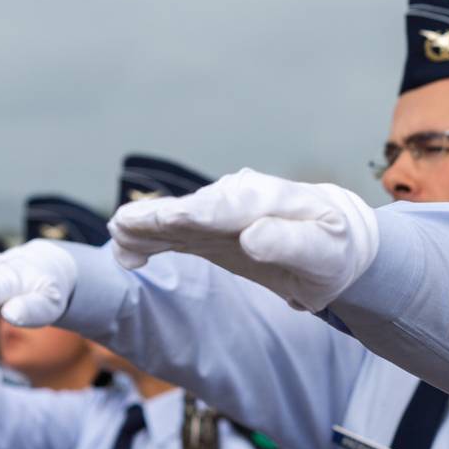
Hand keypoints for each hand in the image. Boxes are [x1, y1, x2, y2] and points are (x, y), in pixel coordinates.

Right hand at [108, 168, 379, 311]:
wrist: (332, 239)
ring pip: (175, 218)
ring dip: (143, 227)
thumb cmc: (332, 248)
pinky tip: (124, 250)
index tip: (173, 218)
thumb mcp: (324, 251)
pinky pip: (171, 232)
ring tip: (116, 235)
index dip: (202, 213)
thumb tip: (252, 235)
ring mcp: (218, 211)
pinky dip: (146, 238)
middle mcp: (238, 198)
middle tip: (123, 226)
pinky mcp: (205, 228)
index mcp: (271, 199)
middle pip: (193, 208)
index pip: (232, 206)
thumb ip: (289, 242)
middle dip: (159, 218)